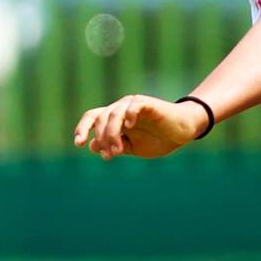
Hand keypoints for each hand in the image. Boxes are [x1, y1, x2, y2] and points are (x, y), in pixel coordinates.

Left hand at [72, 94, 208, 159]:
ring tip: (118, 151)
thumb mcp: (132, 147)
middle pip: (101, 118)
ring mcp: (133, 105)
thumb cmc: (158, 139)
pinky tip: (130, 127)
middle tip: (110, 156)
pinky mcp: (147, 104)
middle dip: (102, 139)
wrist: (182, 133)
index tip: (78, 145)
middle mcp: (121, 108)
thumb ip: (114, 145)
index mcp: (115, 118)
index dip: (82, 129)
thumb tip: (92, 146)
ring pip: (113, 114)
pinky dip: (129, 115)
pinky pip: (133, 106)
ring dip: (112, 134)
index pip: (92, 117)